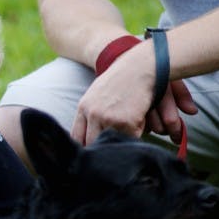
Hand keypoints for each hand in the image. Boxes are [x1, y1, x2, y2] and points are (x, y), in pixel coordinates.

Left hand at [73, 43, 195, 144]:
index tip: (92, 152)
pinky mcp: (126, 121)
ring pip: (112, 142)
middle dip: (101, 148)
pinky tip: (140, 121)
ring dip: (120, 141)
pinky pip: (131, 138)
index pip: (77, 137)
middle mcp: (93, 114)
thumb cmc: (122, 80)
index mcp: (83, 108)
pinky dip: (137, 134)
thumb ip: (91, 113)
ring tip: (127, 131)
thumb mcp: (97, 94)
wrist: (141, 66)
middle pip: (92, 143)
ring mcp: (108, 118)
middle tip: (110, 151)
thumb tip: (89, 138)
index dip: (84, 147)